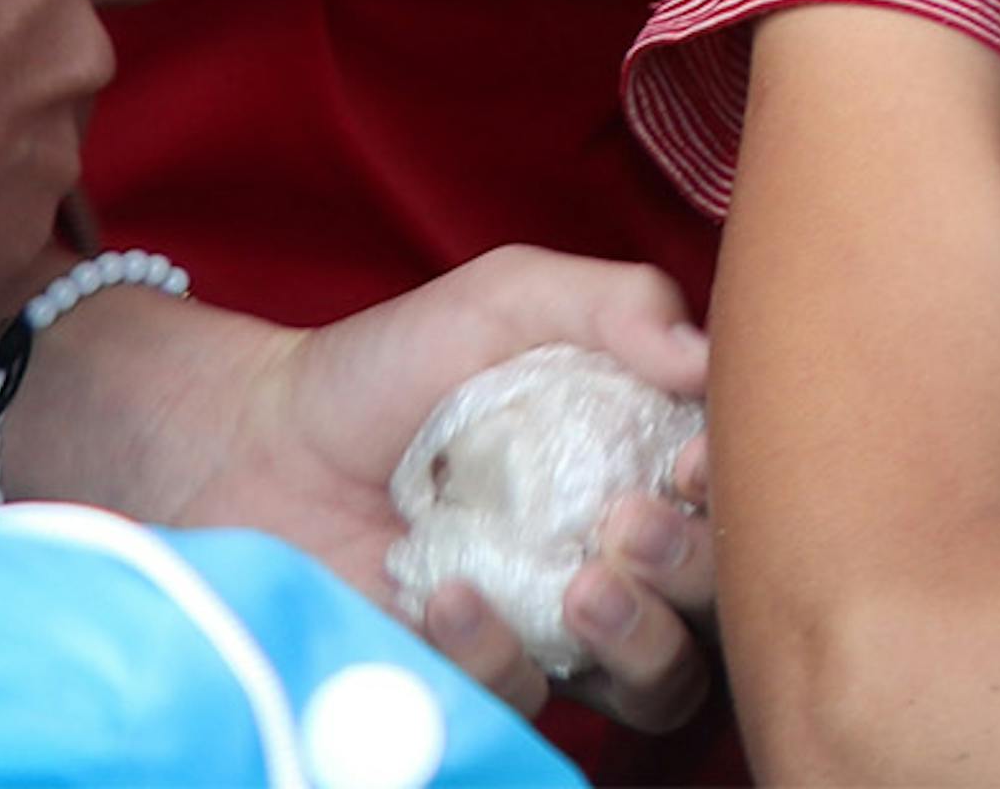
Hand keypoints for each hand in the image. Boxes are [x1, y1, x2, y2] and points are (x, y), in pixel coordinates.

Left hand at [8, 246, 716, 728]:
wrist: (258, 444)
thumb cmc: (390, 369)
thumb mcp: (507, 299)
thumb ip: (616, 303)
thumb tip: (709, 358)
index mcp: (641, 461)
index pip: (739, 499)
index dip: (741, 492)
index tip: (694, 460)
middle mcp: (618, 553)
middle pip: (720, 601)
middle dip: (697, 570)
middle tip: (631, 521)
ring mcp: (552, 629)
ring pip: (660, 681)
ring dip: (642, 638)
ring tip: (583, 587)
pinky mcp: (477, 681)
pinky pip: (524, 699)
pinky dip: (496, 653)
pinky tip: (450, 594)